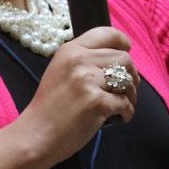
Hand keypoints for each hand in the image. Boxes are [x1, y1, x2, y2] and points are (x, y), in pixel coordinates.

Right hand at [19, 27, 139, 164]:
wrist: (36, 134)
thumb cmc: (50, 107)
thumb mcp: (60, 71)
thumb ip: (83, 60)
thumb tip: (118, 58)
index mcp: (70, 50)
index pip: (107, 34)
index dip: (122, 42)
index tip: (127, 50)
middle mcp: (79, 60)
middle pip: (124, 58)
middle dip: (131, 74)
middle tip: (127, 89)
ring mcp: (87, 81)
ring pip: (128, 80)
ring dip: (131, 94)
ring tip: (123, 104)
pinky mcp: (96, 102)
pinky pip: (125, 103)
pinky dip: (127, 112)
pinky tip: (120, 117)